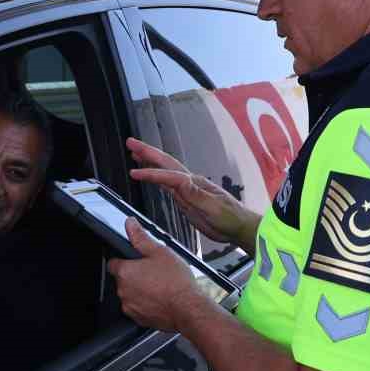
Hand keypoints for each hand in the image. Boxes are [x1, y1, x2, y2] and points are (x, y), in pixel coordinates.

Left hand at [106, 219, 210, 332]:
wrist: (189, 309)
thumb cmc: (176, 283)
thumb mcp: (160, 252)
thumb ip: (141, 237)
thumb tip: (130, 225)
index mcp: (125, 272)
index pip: (113, 262)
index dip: (124, 260)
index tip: (135, 261)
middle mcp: (123, 291)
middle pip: (123, 279)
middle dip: (134, 275)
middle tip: (153, 272)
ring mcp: (130, 306)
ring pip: (130, 294)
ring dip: (140, 290)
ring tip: (159, 286)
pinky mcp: (139, 319)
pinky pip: (138, 308)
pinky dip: (146, 304)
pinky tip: (160, 298)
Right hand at [126, 138, 257, 249]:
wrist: (238, 227)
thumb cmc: (230, 218)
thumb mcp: (213, 207)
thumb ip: (196, 194)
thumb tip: (181, 182)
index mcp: (195, 183)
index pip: (169, 175)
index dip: (150, 173)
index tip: (134, 172)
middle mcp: (190, 183)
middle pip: (165, 163)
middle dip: (147, 152)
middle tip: (130, 143)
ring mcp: (187, 190)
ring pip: (164, 171)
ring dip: (149, 160)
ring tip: (135, 153)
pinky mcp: (186, 199)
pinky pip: (167, 184)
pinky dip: (155, 176)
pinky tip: (150, 174)